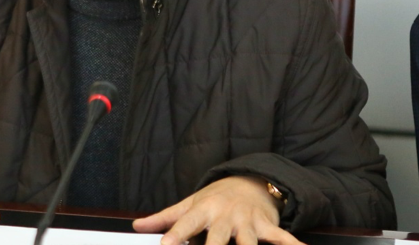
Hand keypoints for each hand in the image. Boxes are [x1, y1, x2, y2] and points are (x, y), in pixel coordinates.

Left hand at [132, 176, 304, 244]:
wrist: (249, 180)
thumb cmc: (214, 198)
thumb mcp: (189, 203)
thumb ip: (165, 218)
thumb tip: (137, 225)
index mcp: (202, 210)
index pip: (184, 226)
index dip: (173, 238)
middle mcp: (224, 216)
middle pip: (216, 239)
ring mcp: (247, 221)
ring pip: (248, 244)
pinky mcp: (267, 226)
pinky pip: (281, 238)